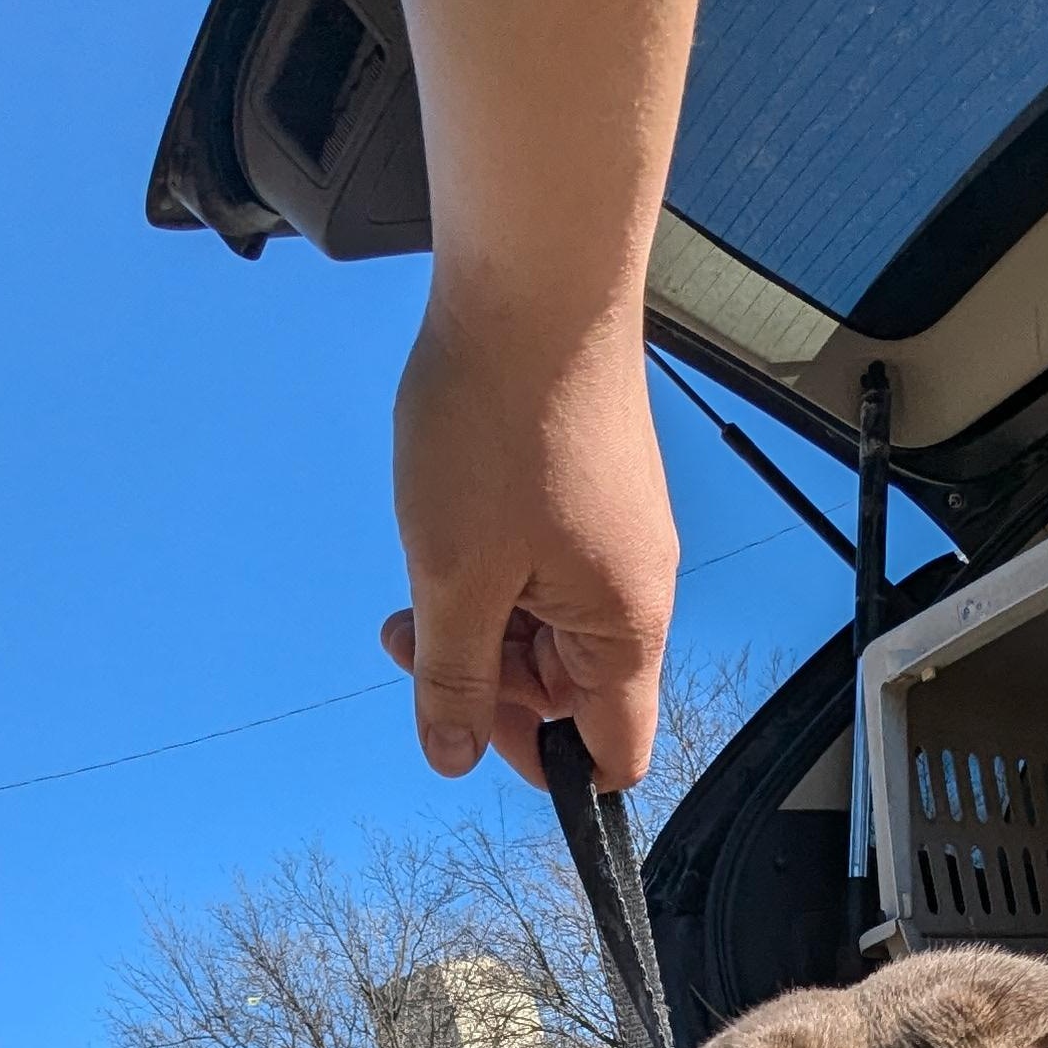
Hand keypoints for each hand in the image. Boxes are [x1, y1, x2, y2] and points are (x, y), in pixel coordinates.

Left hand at [383, 300, 675, 790]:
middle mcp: (635, 591)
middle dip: (485, 679)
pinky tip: (444, 534)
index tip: (469, 729)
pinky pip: (542, 568)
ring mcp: (615, 538)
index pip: (613, 751)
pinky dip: (490, 570)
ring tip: (415, 585)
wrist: (533, 284)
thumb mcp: (456, 576)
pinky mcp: (590, 493)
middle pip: (566, 691)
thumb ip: (454, 679)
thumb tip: (450, 758)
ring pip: (543, 626)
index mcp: (623, 629)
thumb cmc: (502, 426)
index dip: (544, 763)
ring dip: (476, 622)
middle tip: (412, 641)